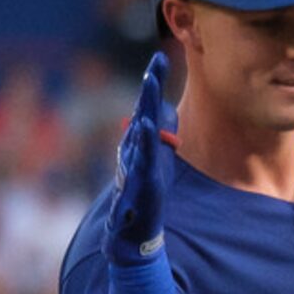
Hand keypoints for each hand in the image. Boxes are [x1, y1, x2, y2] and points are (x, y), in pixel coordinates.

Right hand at [103, 52, 169, 268]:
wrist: (131, 236)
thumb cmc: (142, 198)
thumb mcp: (156, 163)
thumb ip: (158, 137)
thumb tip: (162, 112)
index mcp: (140, 145)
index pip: (148, 109)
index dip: (153, 84)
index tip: (161, 57)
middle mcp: (134, 151)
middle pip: (143, 113)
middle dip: (150, 87)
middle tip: (157, 61)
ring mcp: (134, 167)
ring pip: (140, 132)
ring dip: (146, 105)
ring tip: (152, 81)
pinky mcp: (139, 187)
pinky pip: (142, 160)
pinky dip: (144, 143)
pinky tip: (146, 125)